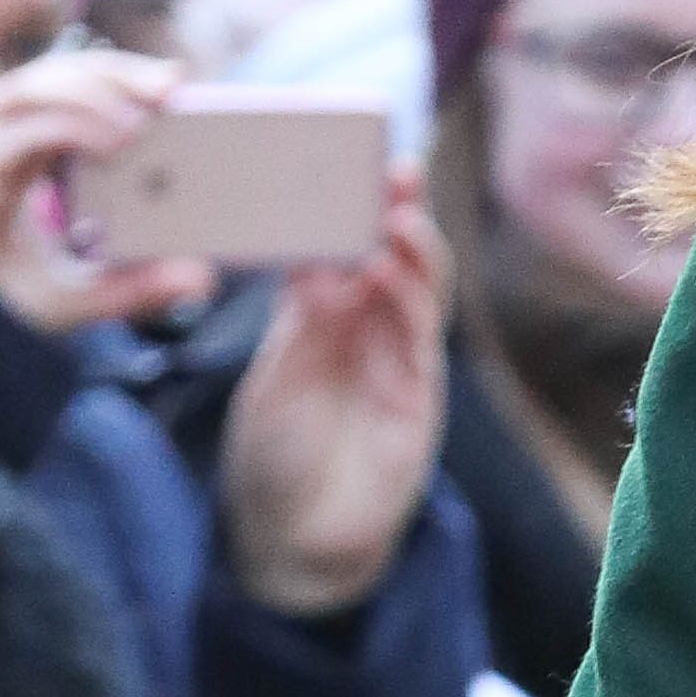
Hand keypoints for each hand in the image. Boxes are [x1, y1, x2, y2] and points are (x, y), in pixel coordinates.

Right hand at [0, 46, 212, 339]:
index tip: (173, 80)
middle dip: (112, 72)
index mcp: (14, 150)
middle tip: (172, 85)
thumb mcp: (81, 295)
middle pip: (51, 76)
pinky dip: (70, 127)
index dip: (114, 76)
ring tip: (146, 118)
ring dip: (93, 93)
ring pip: (31, 87)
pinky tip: (114, 143)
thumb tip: (203, 275)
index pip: (64, 91)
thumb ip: (137, 284)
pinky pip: (18, 130)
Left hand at [214, 167, 449, 621]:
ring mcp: (399, 364)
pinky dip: (409, 301)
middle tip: (393, 165)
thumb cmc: (275, 455)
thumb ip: (300, 320)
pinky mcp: (418, 401)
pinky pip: (420, 340)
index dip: (354, 204)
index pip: (347, 243)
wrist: (293, 538)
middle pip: (393, 256)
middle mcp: (368, 332)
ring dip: (413, 248)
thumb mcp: (276, 372)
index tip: (350, 159)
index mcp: (326, 316)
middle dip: (397, 210)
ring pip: (418, 291)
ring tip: (397, 209)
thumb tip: (314, 255)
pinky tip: (393, 268)